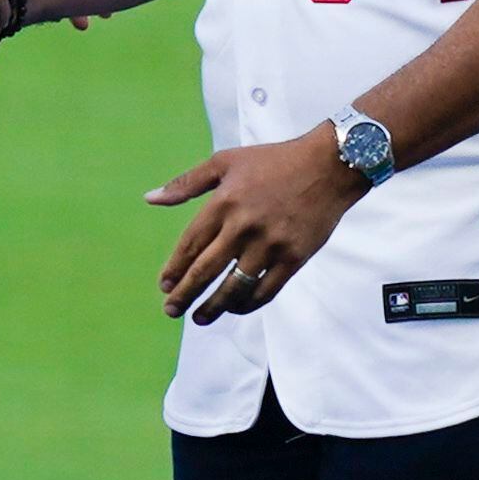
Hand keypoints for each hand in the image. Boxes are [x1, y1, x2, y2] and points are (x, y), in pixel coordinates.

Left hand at [148, 126, 370, 322]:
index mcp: (223, 202)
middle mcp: (244, 226)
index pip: (190, 245)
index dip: (175, 269)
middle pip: (206, 270)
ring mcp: (270, 245)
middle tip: (171, 310)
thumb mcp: (225, 162)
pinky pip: (266, 291)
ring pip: (234, 287)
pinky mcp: (294, 258)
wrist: (328, 165)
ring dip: (214, 307)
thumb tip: (149, 199)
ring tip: (200, 318)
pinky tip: (235, 308)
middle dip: (185, 295)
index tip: (165, 286)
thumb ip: (186, 183)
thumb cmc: (273, 161)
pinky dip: (247, 304)